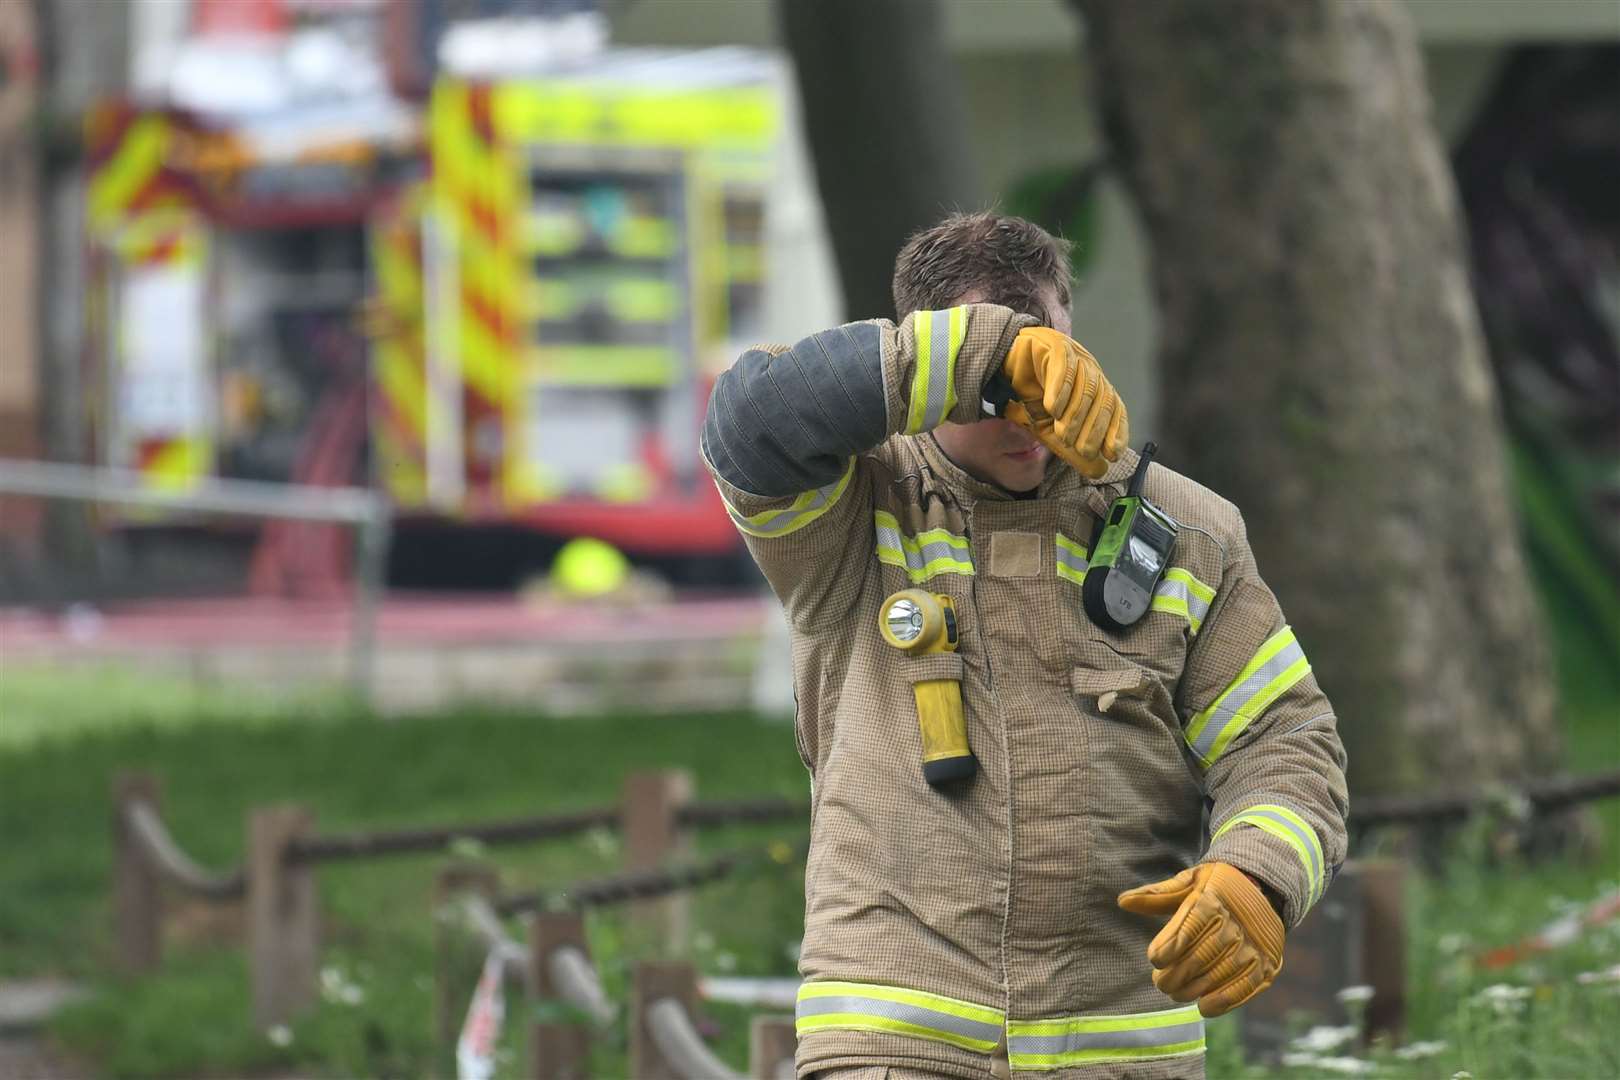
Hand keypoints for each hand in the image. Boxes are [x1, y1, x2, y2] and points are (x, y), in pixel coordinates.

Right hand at [1000, 327, 1127, 478]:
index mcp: (1092, 386)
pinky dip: (1060, 388)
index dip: (1116, 430)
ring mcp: (1072, 352)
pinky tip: (1052, 407)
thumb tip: (1099, 470)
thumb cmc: (1026, 401)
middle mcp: (1087, 367)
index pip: (1114, 406)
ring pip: (1085, 381)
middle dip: (1095, 428)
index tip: (1112, 454)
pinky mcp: (1052, 342)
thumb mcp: (1050, 432)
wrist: (994, 374)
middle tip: (1084, 450)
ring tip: (1063, 433)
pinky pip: (1063, 363)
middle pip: (1103, 396)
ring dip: (1076, 413)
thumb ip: (1072, 450)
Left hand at [1117, 862, 1284, 1016]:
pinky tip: (1203, 1007)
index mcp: (1213, 899)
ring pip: (1219, 974)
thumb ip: (1157, 895)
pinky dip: (1224, 1001)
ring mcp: (1254, 945)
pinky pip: (1245, 987)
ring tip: (1175, 993)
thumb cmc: (1216, 887)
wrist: (1263, 889)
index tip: (1154, 959)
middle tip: (1160, 983)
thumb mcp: (1189, 881)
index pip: (1188, 927)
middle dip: (1176, 974)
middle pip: (1201, 955)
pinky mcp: (1268, 964)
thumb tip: (1122, 902)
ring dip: (1194, 989)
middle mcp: (1236, 923)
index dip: (1169, 947)